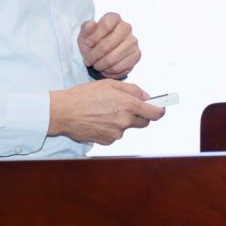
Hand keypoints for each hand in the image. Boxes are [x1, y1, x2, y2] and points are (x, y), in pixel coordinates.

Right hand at [48, 80, 164, 144]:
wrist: (64, 112)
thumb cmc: (85, 95)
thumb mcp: (110, 84)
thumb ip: (132, 90)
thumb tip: (145, 96)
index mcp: (128, 105)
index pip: (154, 113)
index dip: (160, 110)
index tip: (161, 108)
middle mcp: (125, 121)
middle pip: (144, 122)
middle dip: (140, 115)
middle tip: (128, 107)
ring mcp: (116, 133)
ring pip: (127, 127)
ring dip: (122, 121)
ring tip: (105, 111)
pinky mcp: (107, 141)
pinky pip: (115, 134)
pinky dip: (111, 128)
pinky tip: (99, 120)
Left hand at [79, 12, 139, 77]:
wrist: (102, 53)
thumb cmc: (94, 41)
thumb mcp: (85, 34)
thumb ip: (86, 28)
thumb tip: (91, 24)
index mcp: (114, 18)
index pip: (106, 24)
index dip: (94, 36)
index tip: (88, 44)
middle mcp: (126, 27)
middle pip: (107, 44)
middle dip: (94, 55)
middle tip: (88, 61)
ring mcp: (133, 41)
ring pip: (112, 58)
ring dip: (100, 65)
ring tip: (96, 65)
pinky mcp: (136, 54)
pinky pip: (119, 67)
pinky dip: (109, 71)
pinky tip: (105, 68)